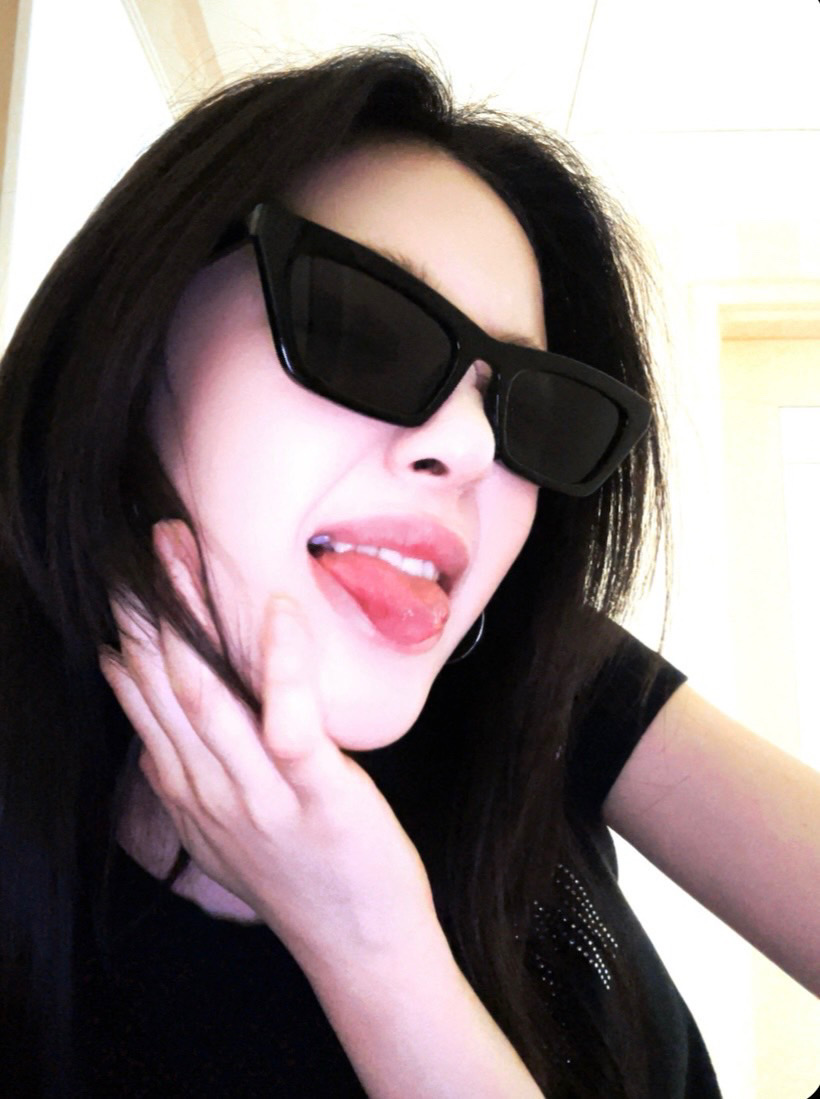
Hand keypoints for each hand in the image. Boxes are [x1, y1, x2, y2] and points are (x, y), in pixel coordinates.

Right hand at [99, 520, 436, 976]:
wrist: (358, 945)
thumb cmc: (298, 878)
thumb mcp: (222, 836)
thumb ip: (186, 785)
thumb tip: (151, 742)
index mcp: (189, 794)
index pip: (144, 703)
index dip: (131, 638)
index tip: (127, 584)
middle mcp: (212, 791)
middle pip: (169, 686)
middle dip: (153, 609)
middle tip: (149, 545)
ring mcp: (262, 796)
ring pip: (209, 695)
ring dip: (193, 618)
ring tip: (184, 556)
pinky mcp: (319, 796)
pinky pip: (289, 720)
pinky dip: (281, 660)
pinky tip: (277, 610)